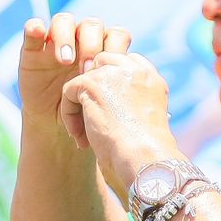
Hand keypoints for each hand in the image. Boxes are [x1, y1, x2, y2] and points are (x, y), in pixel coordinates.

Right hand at [19, 14, 129, 127]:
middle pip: (92, 26)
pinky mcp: (34, 47)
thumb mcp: (107, 106)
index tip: (109, 72)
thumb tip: (156, 98)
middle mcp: (82, 41)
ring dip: (66, 38)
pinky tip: (39, 33)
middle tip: (88, 70)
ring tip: (65, 61)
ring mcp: (58, 41)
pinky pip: (33, 28)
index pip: (117, 35)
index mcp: (106, 51)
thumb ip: (124, 93)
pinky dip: (35, 28)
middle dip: (92, 45)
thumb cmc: (89, 116)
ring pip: (64, 21)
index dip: (115, 48)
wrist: (57, 127)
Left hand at [59, 51, 178, 198]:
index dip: (111, 85)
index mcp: (151, 79)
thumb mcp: (146, 120)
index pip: (125, 63)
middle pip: (102, 63)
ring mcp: (114, 74)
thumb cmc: (146, 152)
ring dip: (80, 107)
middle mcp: (135, 70)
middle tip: (94, 122)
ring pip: (84, 80)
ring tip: (85, 135)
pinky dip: (69, 115)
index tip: (110, 113)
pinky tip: (79, 136)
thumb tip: (110, 105)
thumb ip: (132, 102)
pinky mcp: (93, 84)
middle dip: (93, 90)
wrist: (144, 157)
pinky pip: (69, 91)